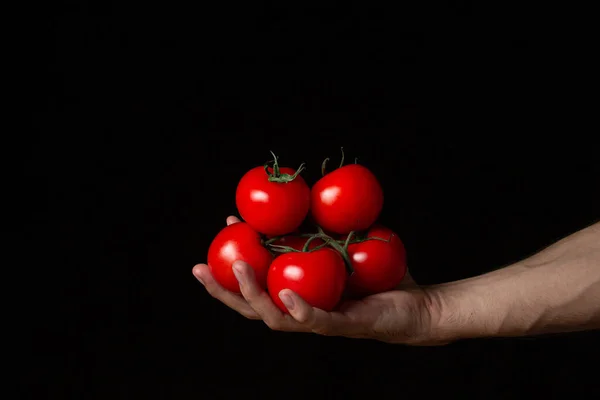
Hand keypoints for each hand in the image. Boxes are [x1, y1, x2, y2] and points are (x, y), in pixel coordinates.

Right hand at [193, 216, 443, 344]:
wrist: (417, 305)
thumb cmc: (377, 278)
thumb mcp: (342, 246)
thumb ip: (320, 230)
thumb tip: (304, 197)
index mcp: (295, 296)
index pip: (254, 285)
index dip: (230, 264)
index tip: (221, 232)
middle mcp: (300, 313)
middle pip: (250, 308)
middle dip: (221, 289)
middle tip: (198, 267)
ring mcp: (319, 323)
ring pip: (274, 316)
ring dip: (252, 294)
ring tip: (236, 268)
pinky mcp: (342, 326)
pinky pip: (315, 320)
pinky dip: (299, 309)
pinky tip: (286, 293)